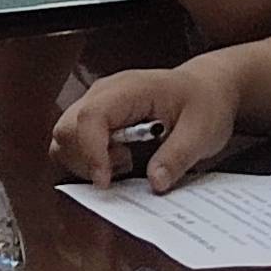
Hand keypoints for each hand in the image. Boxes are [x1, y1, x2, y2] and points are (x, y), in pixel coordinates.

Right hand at [51, 59, 241, 187]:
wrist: (206, 87)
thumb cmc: (204, 101)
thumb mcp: (202, 131)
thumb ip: (177, 157)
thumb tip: (155, 183)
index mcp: (128, 89)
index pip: (90, 117)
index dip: (90, 152)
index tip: (105, 181)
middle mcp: (103, 93)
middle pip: (67, 128)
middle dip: (86, 160)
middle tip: (125, 167)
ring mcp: (97, 104)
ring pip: (65, 137)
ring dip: (85, 161)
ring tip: (125, 162)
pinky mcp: (97, 118)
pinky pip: (75, 142)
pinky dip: (88, 160)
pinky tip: (119, 161)